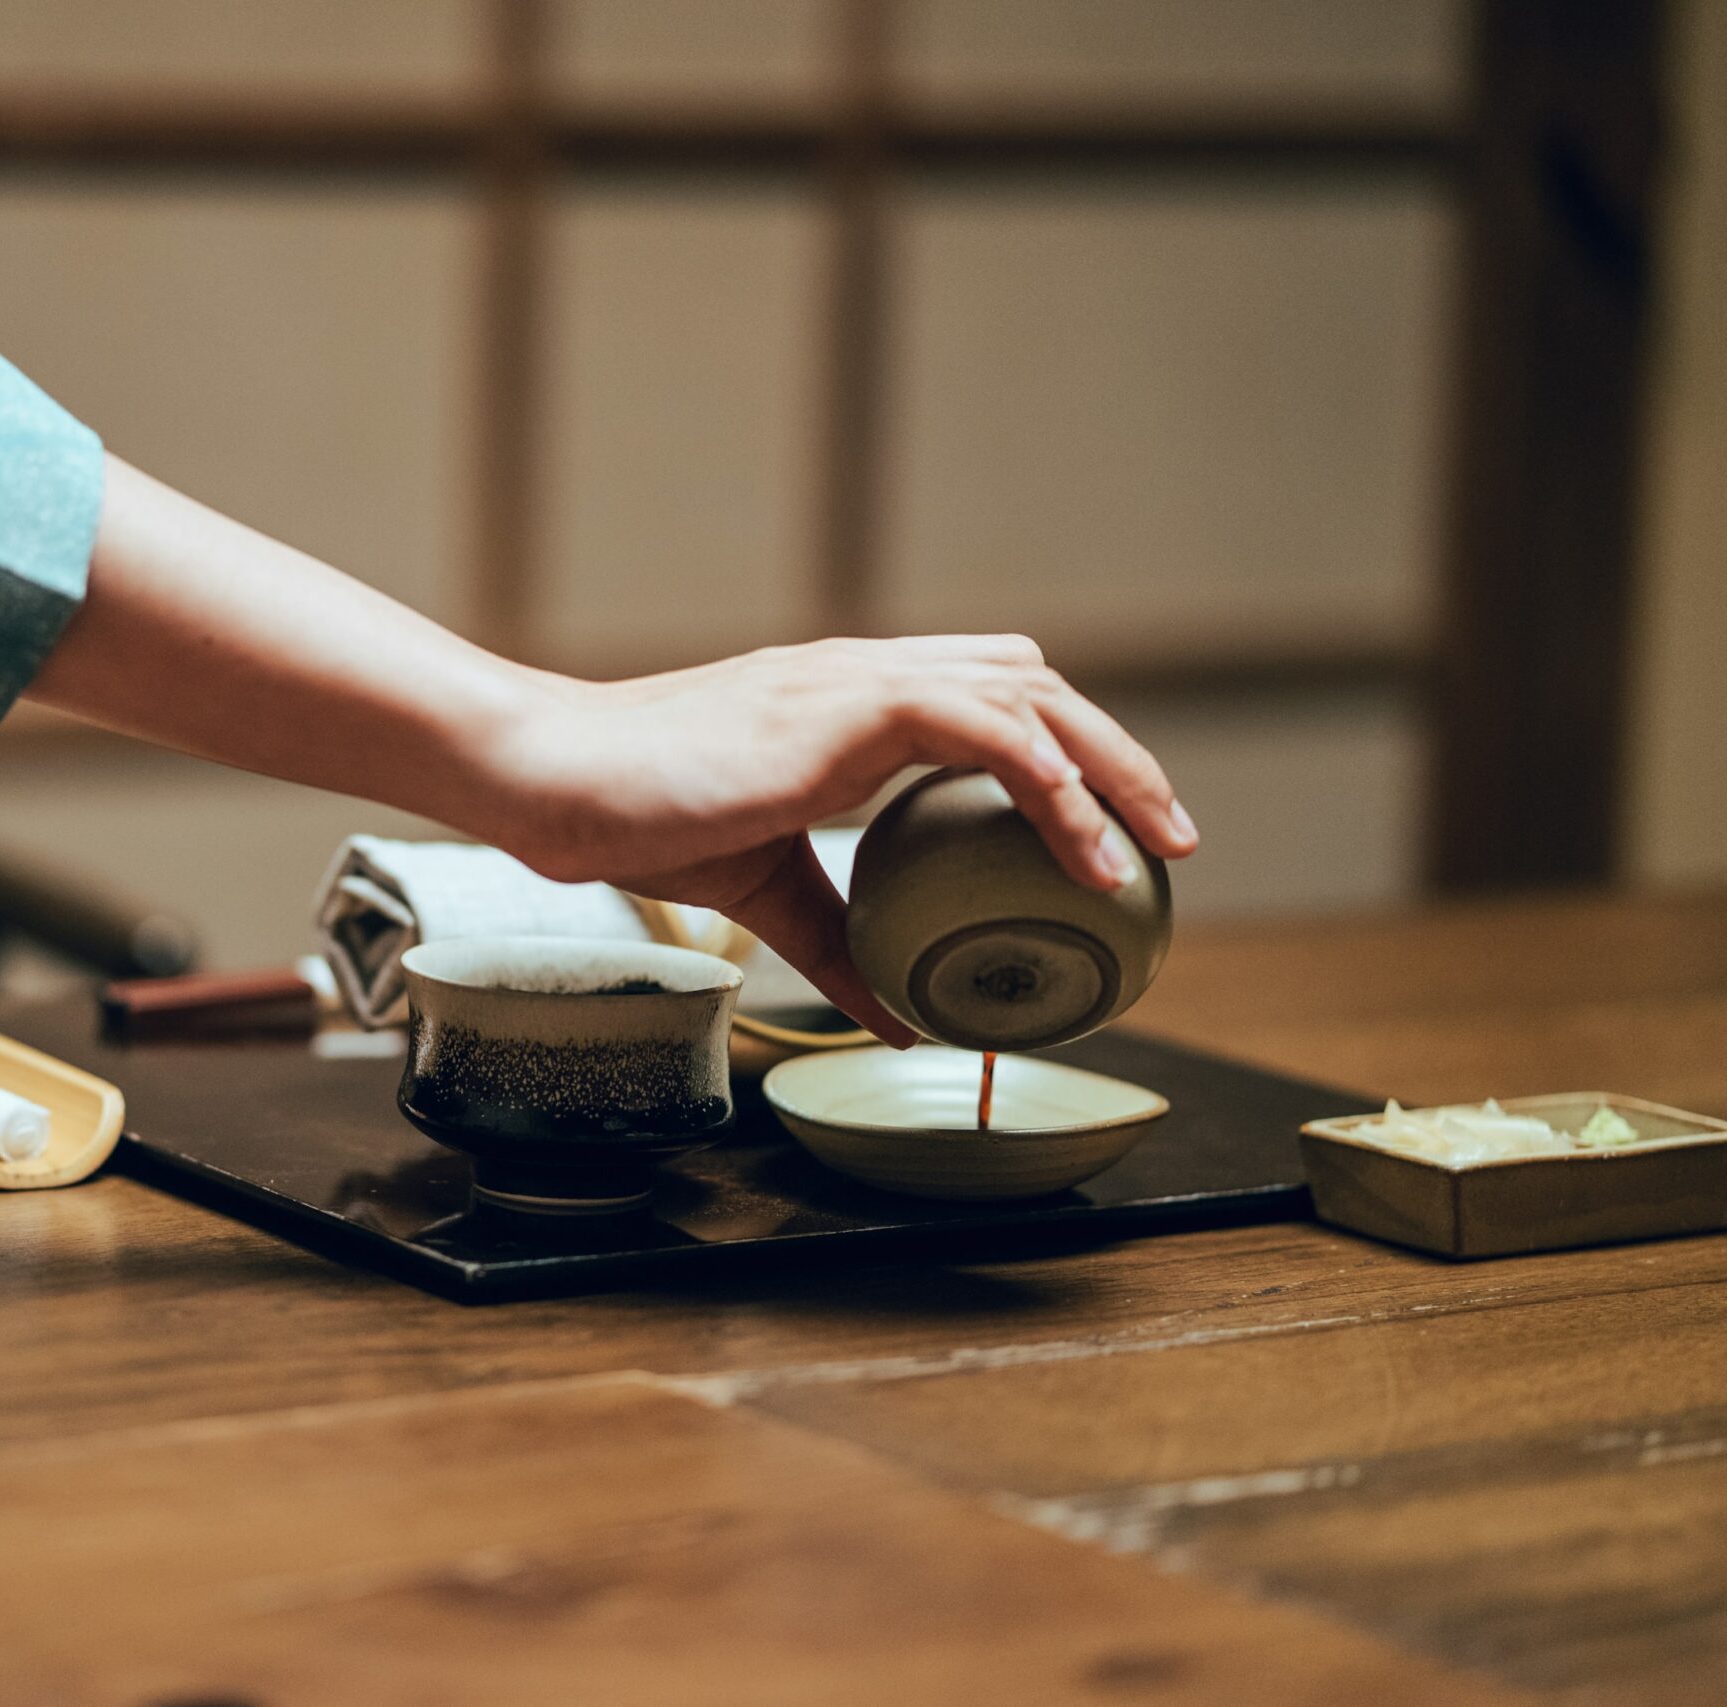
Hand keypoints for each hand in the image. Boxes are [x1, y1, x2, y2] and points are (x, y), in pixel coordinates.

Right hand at [476, 635, 1199, 1043]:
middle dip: (1117, 755)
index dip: (1061, 749)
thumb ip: (839, 945)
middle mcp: (865, 673)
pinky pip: (987, 728)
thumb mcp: (766, 892)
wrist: (561, 779)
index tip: (1106, 831)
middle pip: (1034, 680)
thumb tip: (900, 1022)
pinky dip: (1049, 782)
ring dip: (1108, 766)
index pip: (988, 694)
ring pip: (1030, 691)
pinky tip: (1080, 848)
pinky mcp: (848, 704)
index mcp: (845, 702)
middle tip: (1168, 843)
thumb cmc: (638, 820)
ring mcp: (859, 679)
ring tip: (1155, 849)